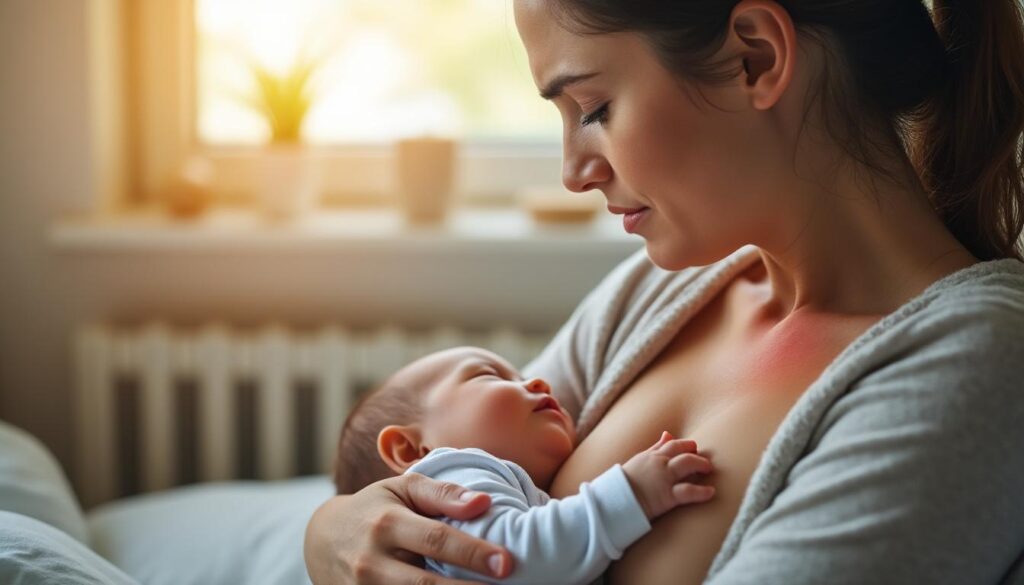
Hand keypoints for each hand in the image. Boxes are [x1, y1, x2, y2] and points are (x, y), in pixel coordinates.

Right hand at [304, 473, 513, 583]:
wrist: (323, 540)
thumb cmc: (375, 508)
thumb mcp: (402, 489)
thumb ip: (442, 493)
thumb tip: (483, 502)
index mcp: (386, 523)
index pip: (436, 539)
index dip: (473, 553)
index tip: (506, 562)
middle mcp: (372, 561)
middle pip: (425, 584)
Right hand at [621, 431, 715, 519]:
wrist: (614, 501)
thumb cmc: (623, 483)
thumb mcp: (639, 460)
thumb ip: (655, 447)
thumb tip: (667, 433)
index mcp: (651, 456)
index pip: (672, 444)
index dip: (686, 445)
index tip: (693, 448)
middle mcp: (659, 463)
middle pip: (683, 452)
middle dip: (696, 454)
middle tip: (705, 461)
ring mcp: (664, 478)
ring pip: (687, 464)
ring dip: (701, 465)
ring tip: (709, 470)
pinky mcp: (667, 495)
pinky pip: (688, 491)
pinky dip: (702, 492)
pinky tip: (711, 492)